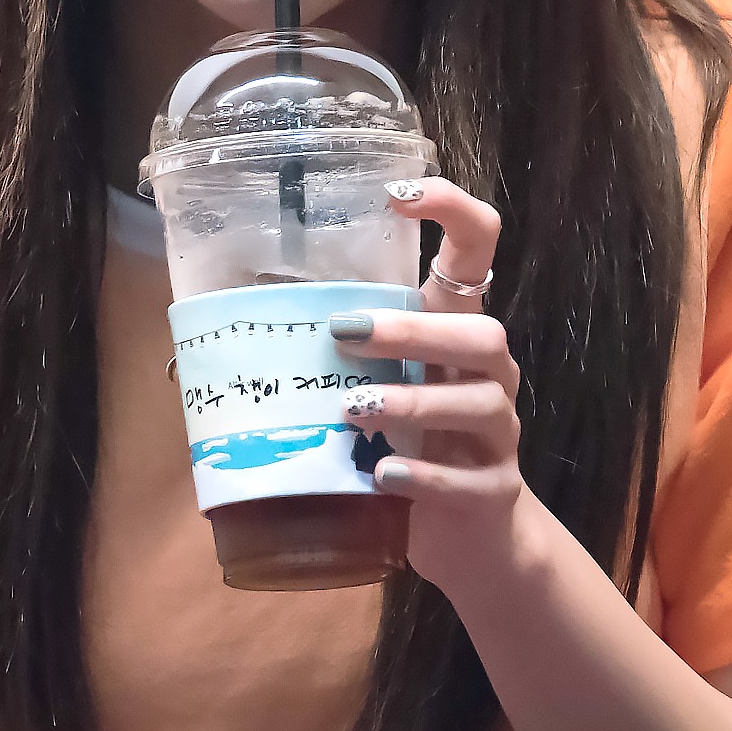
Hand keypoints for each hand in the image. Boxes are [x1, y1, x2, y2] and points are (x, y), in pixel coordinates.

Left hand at [331, 177, 531, 595]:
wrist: (468, 536)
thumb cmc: (410, 441)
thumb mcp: (379, 384)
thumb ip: (338, 351)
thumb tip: (232, 320)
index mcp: (456, 331)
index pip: (478, 246)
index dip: (450, 208)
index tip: (397, 194)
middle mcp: (487, 374)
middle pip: (481, 332)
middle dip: (413, 329)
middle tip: (345, 331)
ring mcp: (498, 434)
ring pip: (480, 402)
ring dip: (413, 400)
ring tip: (352, 408)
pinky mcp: (495, 491)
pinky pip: (470, 480)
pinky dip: (425, 476)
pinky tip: (384, 475)